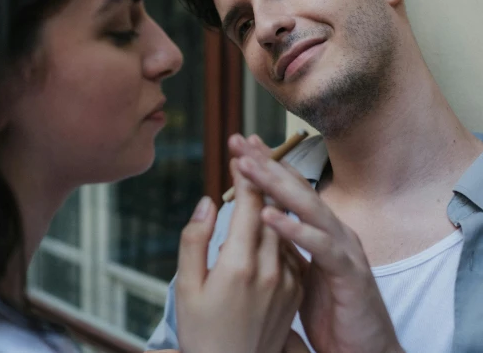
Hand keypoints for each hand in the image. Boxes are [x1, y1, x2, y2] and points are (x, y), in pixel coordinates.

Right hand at [175, 157, 303, 352]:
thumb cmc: (202, 332)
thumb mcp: (186, 288)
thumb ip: (195, 240)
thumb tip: (209, 202)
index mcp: (239, 265)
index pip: (251, 205)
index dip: (247, 174)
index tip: (240, 152)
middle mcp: (269, 269)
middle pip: (273, 209)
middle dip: (262, 177)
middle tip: (252, 151)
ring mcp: (287, 281)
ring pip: (284, 226)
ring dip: (274, 199)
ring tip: (262, 175)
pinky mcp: (296, 291)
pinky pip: (289, 248)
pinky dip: (280, 229)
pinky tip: (269, 218)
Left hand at [231, 134, 403, 352]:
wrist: (366, 351)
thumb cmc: (333, 313)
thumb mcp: (299, 276)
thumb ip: (282, 249)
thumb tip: (252, 228)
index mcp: (321, 231)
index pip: (291, 189)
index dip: (267, 165)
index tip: (240, 145)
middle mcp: (334, 232)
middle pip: (298, 188)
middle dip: (267, 163)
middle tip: (238, 140)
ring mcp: (345, 250)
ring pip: (309, 209)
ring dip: (277, 185)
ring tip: (248, 167)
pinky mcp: (349, 274)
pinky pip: (321, 247)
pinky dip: (295, 230)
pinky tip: (269, 217)